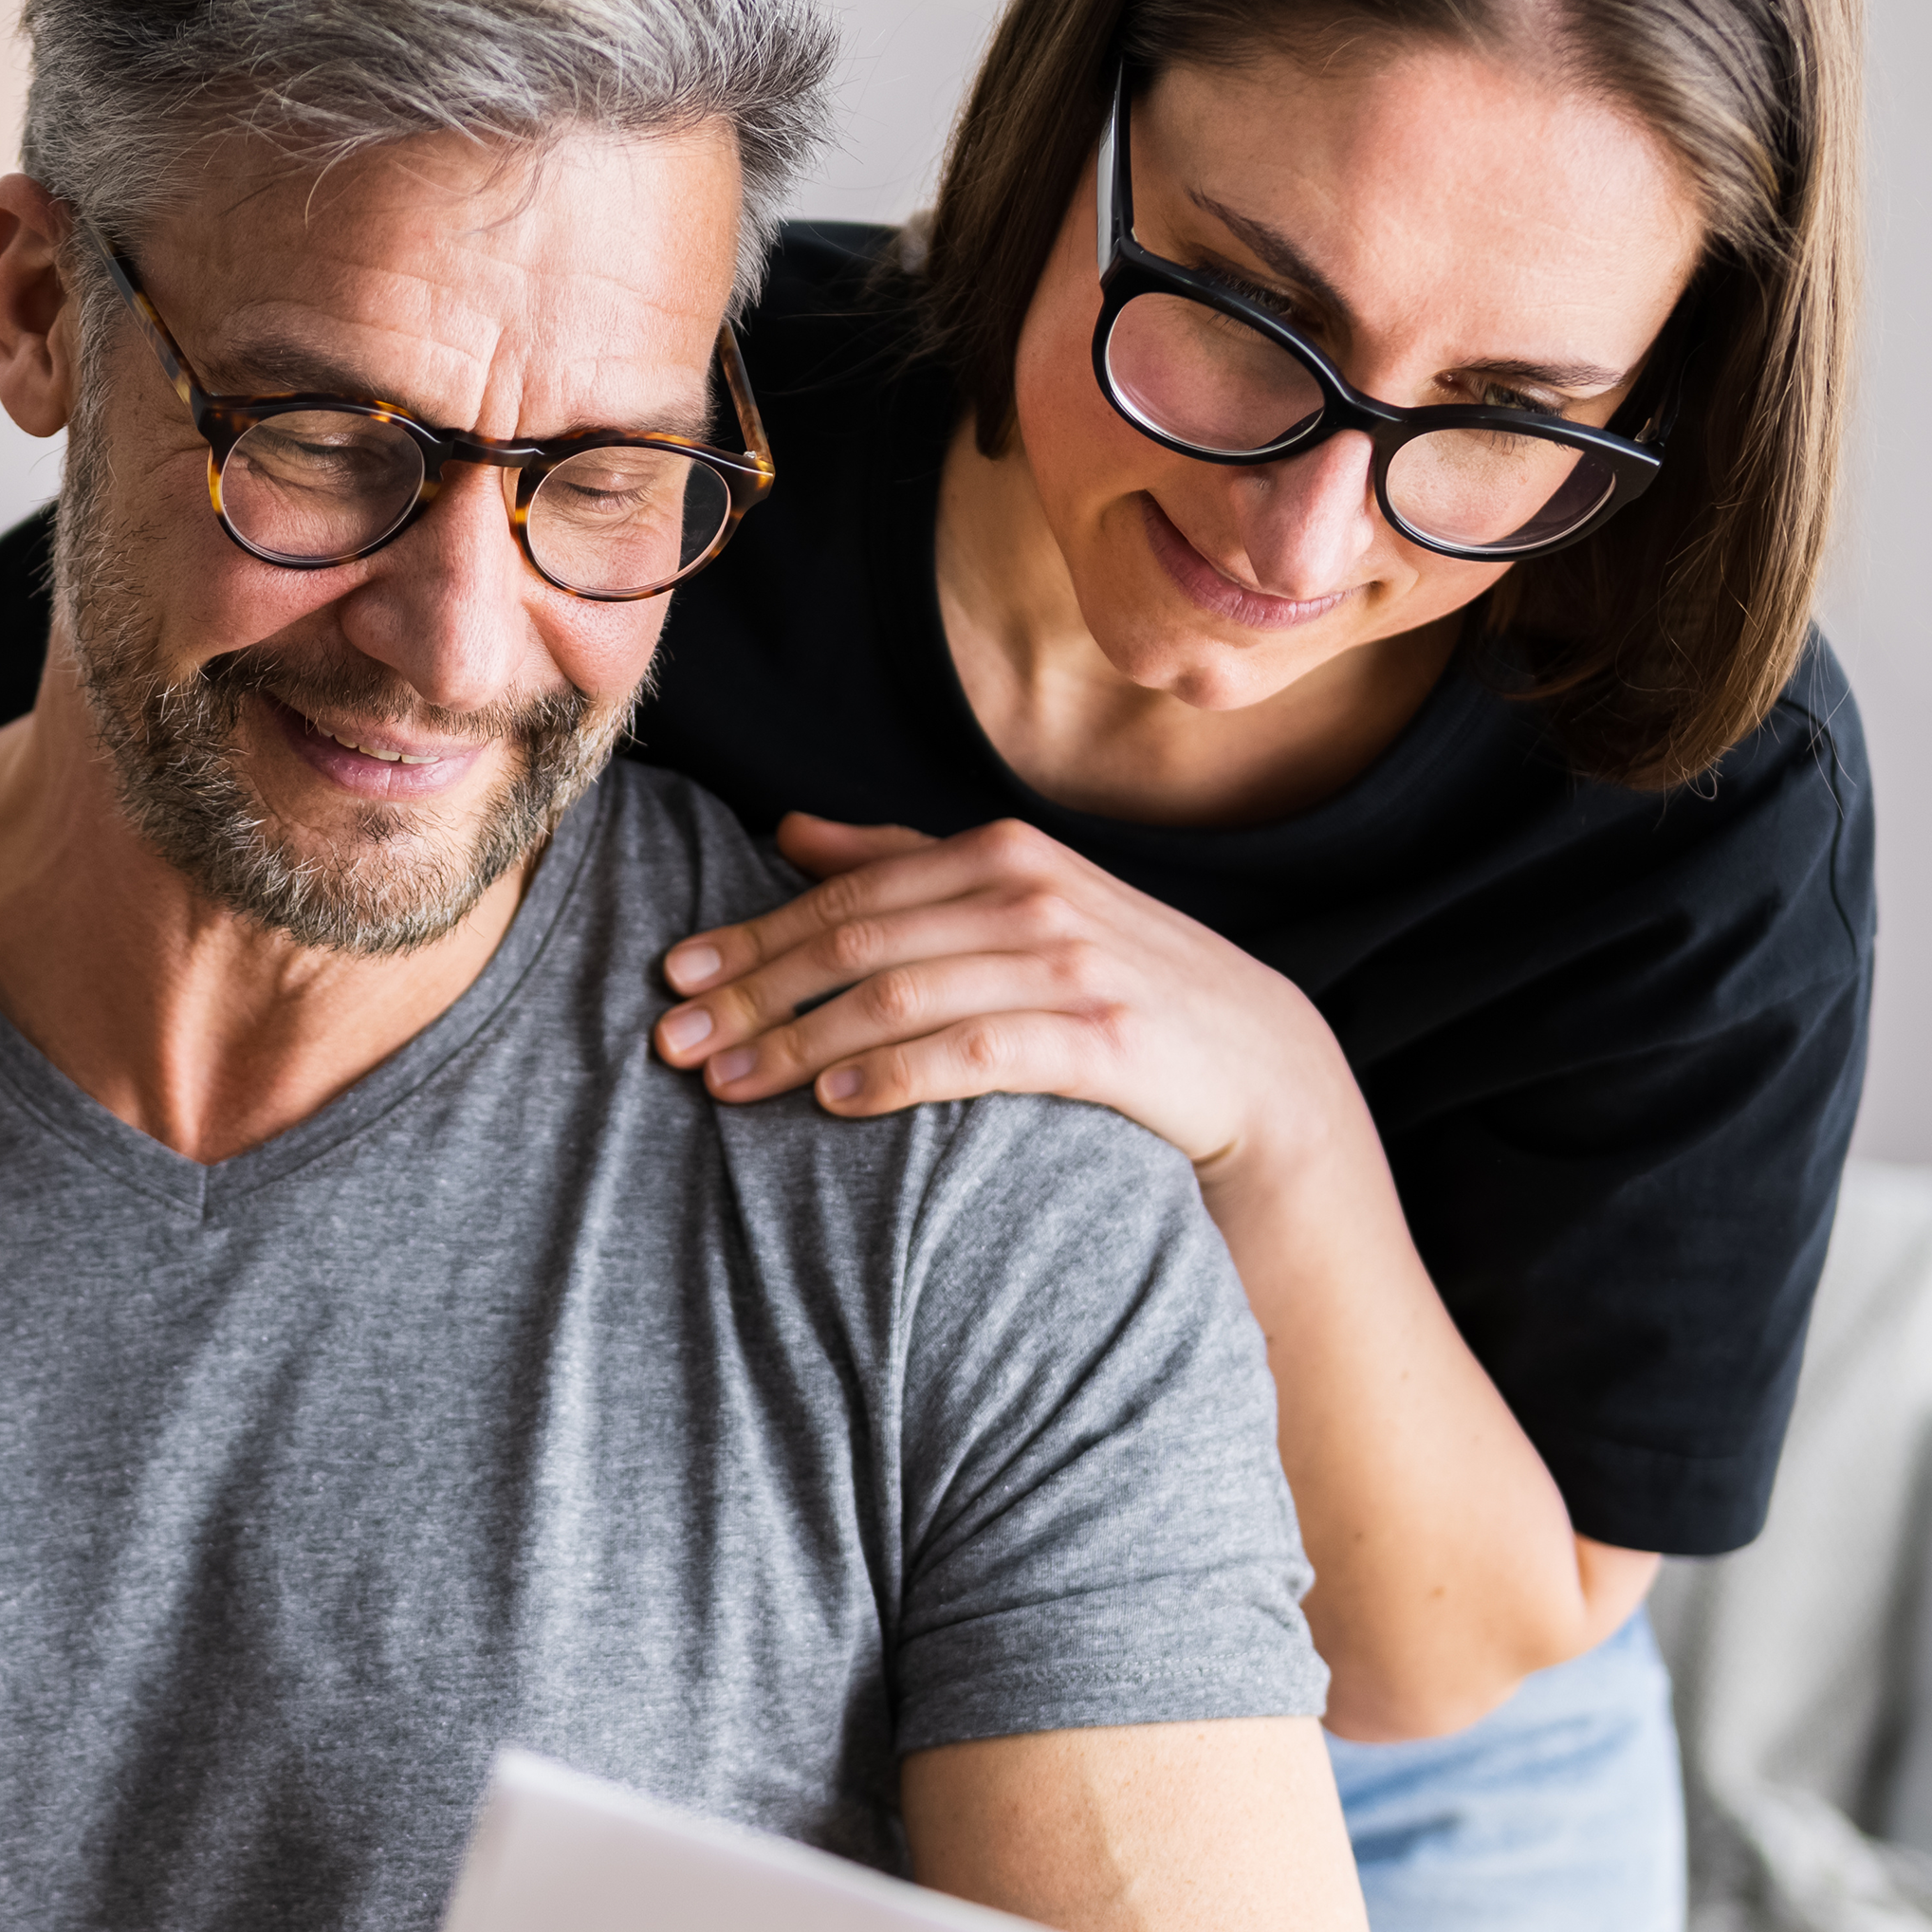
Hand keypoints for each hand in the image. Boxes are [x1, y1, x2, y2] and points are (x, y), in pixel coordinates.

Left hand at [650, 814, 1349, 1183]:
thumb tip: (787, 828)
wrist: (1259, 1068)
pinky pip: (973, 1053)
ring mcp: (1069, 964)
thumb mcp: (1018, 906)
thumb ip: (904, 863)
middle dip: (753, 994)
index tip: (674, 979)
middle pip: (856, 942)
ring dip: (799, 1043)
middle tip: (673, 1044)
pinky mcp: (1100, 1039)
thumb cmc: (1114, 985)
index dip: (752, 936)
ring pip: (898, 997)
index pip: (847, 893)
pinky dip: (893, 1074)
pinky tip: (831, 1103)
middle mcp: (1031, 894)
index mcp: (1001, 854)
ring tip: (728, 1086)